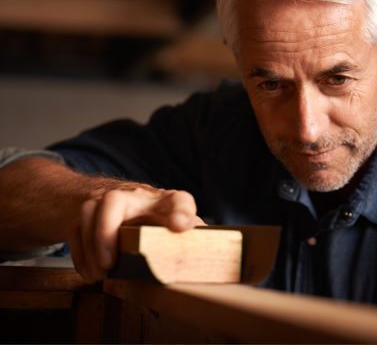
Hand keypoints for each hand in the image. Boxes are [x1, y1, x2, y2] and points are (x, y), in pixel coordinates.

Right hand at [68, 184, 205, 282]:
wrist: (126, 203)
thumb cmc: (160, 219)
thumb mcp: (179, 229)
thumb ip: (192, 241)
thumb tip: (208, 260)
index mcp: (167, 202)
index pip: (179, 200)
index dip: (181, 212)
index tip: (180, 227)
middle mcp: (137, 197)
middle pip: (114, 200)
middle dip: (106, 232)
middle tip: (110, 263)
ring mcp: (108, 200)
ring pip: (89, 211)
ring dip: (90, 245)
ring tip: (100, 273)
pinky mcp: (88, 211)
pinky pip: (75, 227)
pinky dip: (79, 253)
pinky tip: (90, 272)